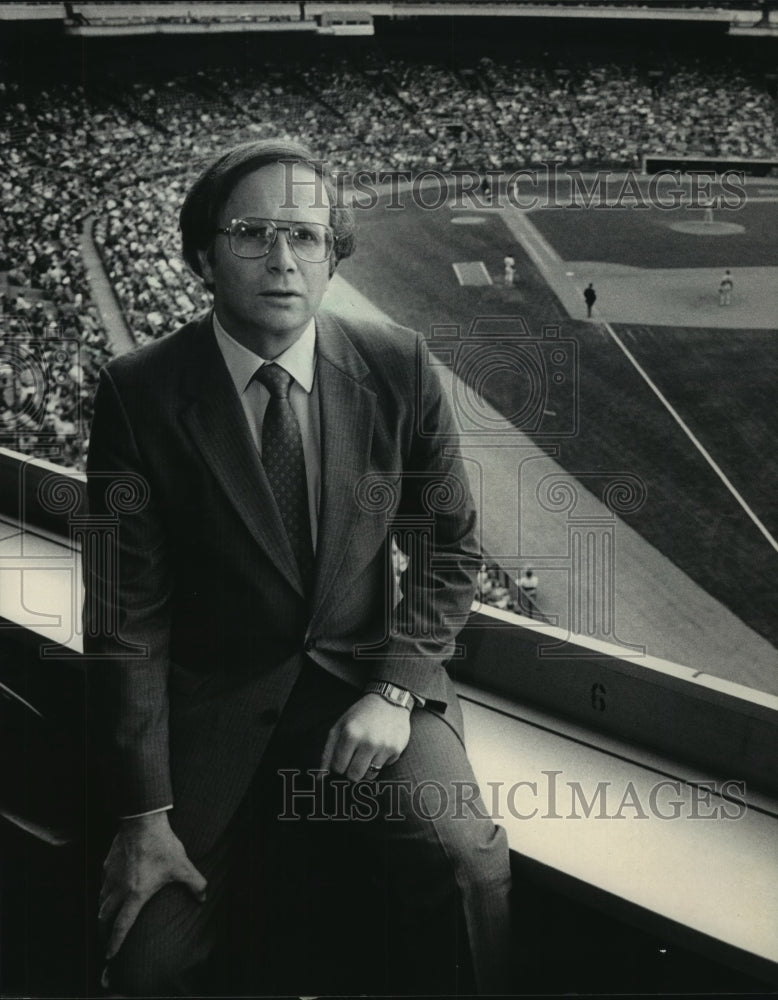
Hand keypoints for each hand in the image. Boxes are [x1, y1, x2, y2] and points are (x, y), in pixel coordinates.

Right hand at [98, 811, 206, 961]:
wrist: (142, 821)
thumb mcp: (182, 866)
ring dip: (103, 914)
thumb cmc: (162, 845)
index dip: (115, 944)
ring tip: (107, 920)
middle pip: (104, 918)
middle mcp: (118, 889)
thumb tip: (204, 897)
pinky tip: (110, 892)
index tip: (109, 957)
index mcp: (135, 895)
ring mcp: (110, 877)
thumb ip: (195, 883)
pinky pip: (102, 885)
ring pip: (101, 902)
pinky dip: (104, 894)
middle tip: (106, 940)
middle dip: (104, 932)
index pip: (121, 926)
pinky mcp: (107, 865)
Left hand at [320, 694, 410, 781]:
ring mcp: (384, 746)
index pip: (338, 768)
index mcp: (350, 734)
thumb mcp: (340, 727)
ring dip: (367, 767)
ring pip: (370, 776)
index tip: (343, 756)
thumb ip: (328, 753)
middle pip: (354, 776)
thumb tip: (320, 779)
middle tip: (355, 757)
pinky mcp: (396, 749)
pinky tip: (381, 745)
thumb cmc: (360, 715)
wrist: (389, 700)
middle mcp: (368, 742)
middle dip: (352, 770)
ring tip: (369, 750)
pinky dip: (381, 760)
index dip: (339, 764)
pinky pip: (384, 767)